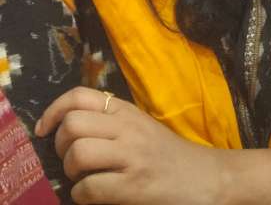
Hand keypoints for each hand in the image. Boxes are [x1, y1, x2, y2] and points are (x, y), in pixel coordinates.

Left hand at [35, 87, 222, 204]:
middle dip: (60, 145)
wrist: (206, 178)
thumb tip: (68, 127)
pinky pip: (88, 188)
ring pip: (78, 153)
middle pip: (72, 124)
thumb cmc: (168, 154)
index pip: (79, 96)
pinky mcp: (134, 186)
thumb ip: (111, 121)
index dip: (53, 111)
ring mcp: (131, 156)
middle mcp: (128, 128)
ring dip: (71, 171)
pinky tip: (93, 195)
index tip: (44, 129)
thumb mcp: (140, 126)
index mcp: (127, 110)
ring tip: (82, 177)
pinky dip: (81, 196)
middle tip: (70, 158)